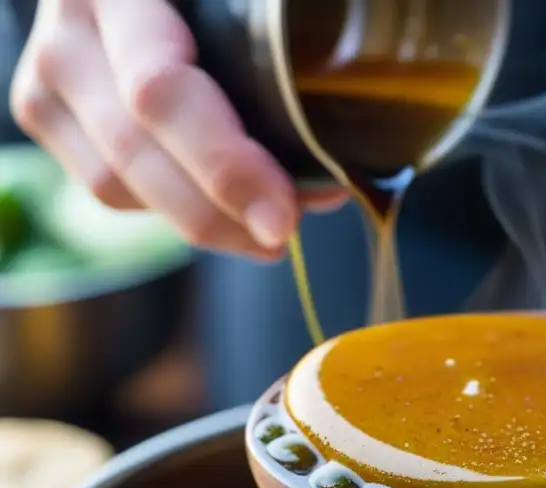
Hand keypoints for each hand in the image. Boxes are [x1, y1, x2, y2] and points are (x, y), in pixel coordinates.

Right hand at [8, 0, 346, 258]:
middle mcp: (70, 31)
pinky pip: (110, 189)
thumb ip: (276, 57)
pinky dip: (173, 211)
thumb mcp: (241, 3)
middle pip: (136, 151)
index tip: (283, 215)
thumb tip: (329, 176)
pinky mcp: (46, 114)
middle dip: (220, 214)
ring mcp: (47, 77)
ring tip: (266, 231)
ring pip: (118, 185)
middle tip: (283, 237)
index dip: (225, 165)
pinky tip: (226, 214)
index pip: (162, 92)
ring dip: (203, 223)